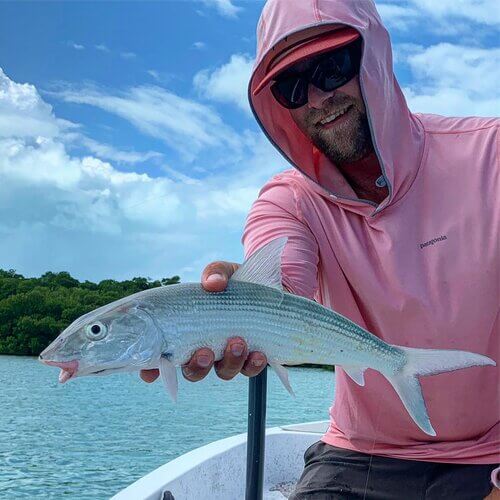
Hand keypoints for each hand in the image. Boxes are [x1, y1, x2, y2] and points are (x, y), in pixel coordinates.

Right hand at [140, 260, 266, 383]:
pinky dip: (252, 364)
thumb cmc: (235, 283)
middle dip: (197, 367)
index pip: (163, 357)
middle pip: (193, 372)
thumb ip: (214, 273)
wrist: (267, 287)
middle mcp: (206, 349)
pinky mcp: (251, 358)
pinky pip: (250, 369)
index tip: (148, 374)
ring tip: (237, 342)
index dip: (152, 369)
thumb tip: (212, 284)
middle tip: (204, 352)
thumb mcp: (222, 272)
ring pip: (223, 372)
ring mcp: (228, 356)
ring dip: (229, 362)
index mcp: (188, 332)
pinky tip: (258, 353)